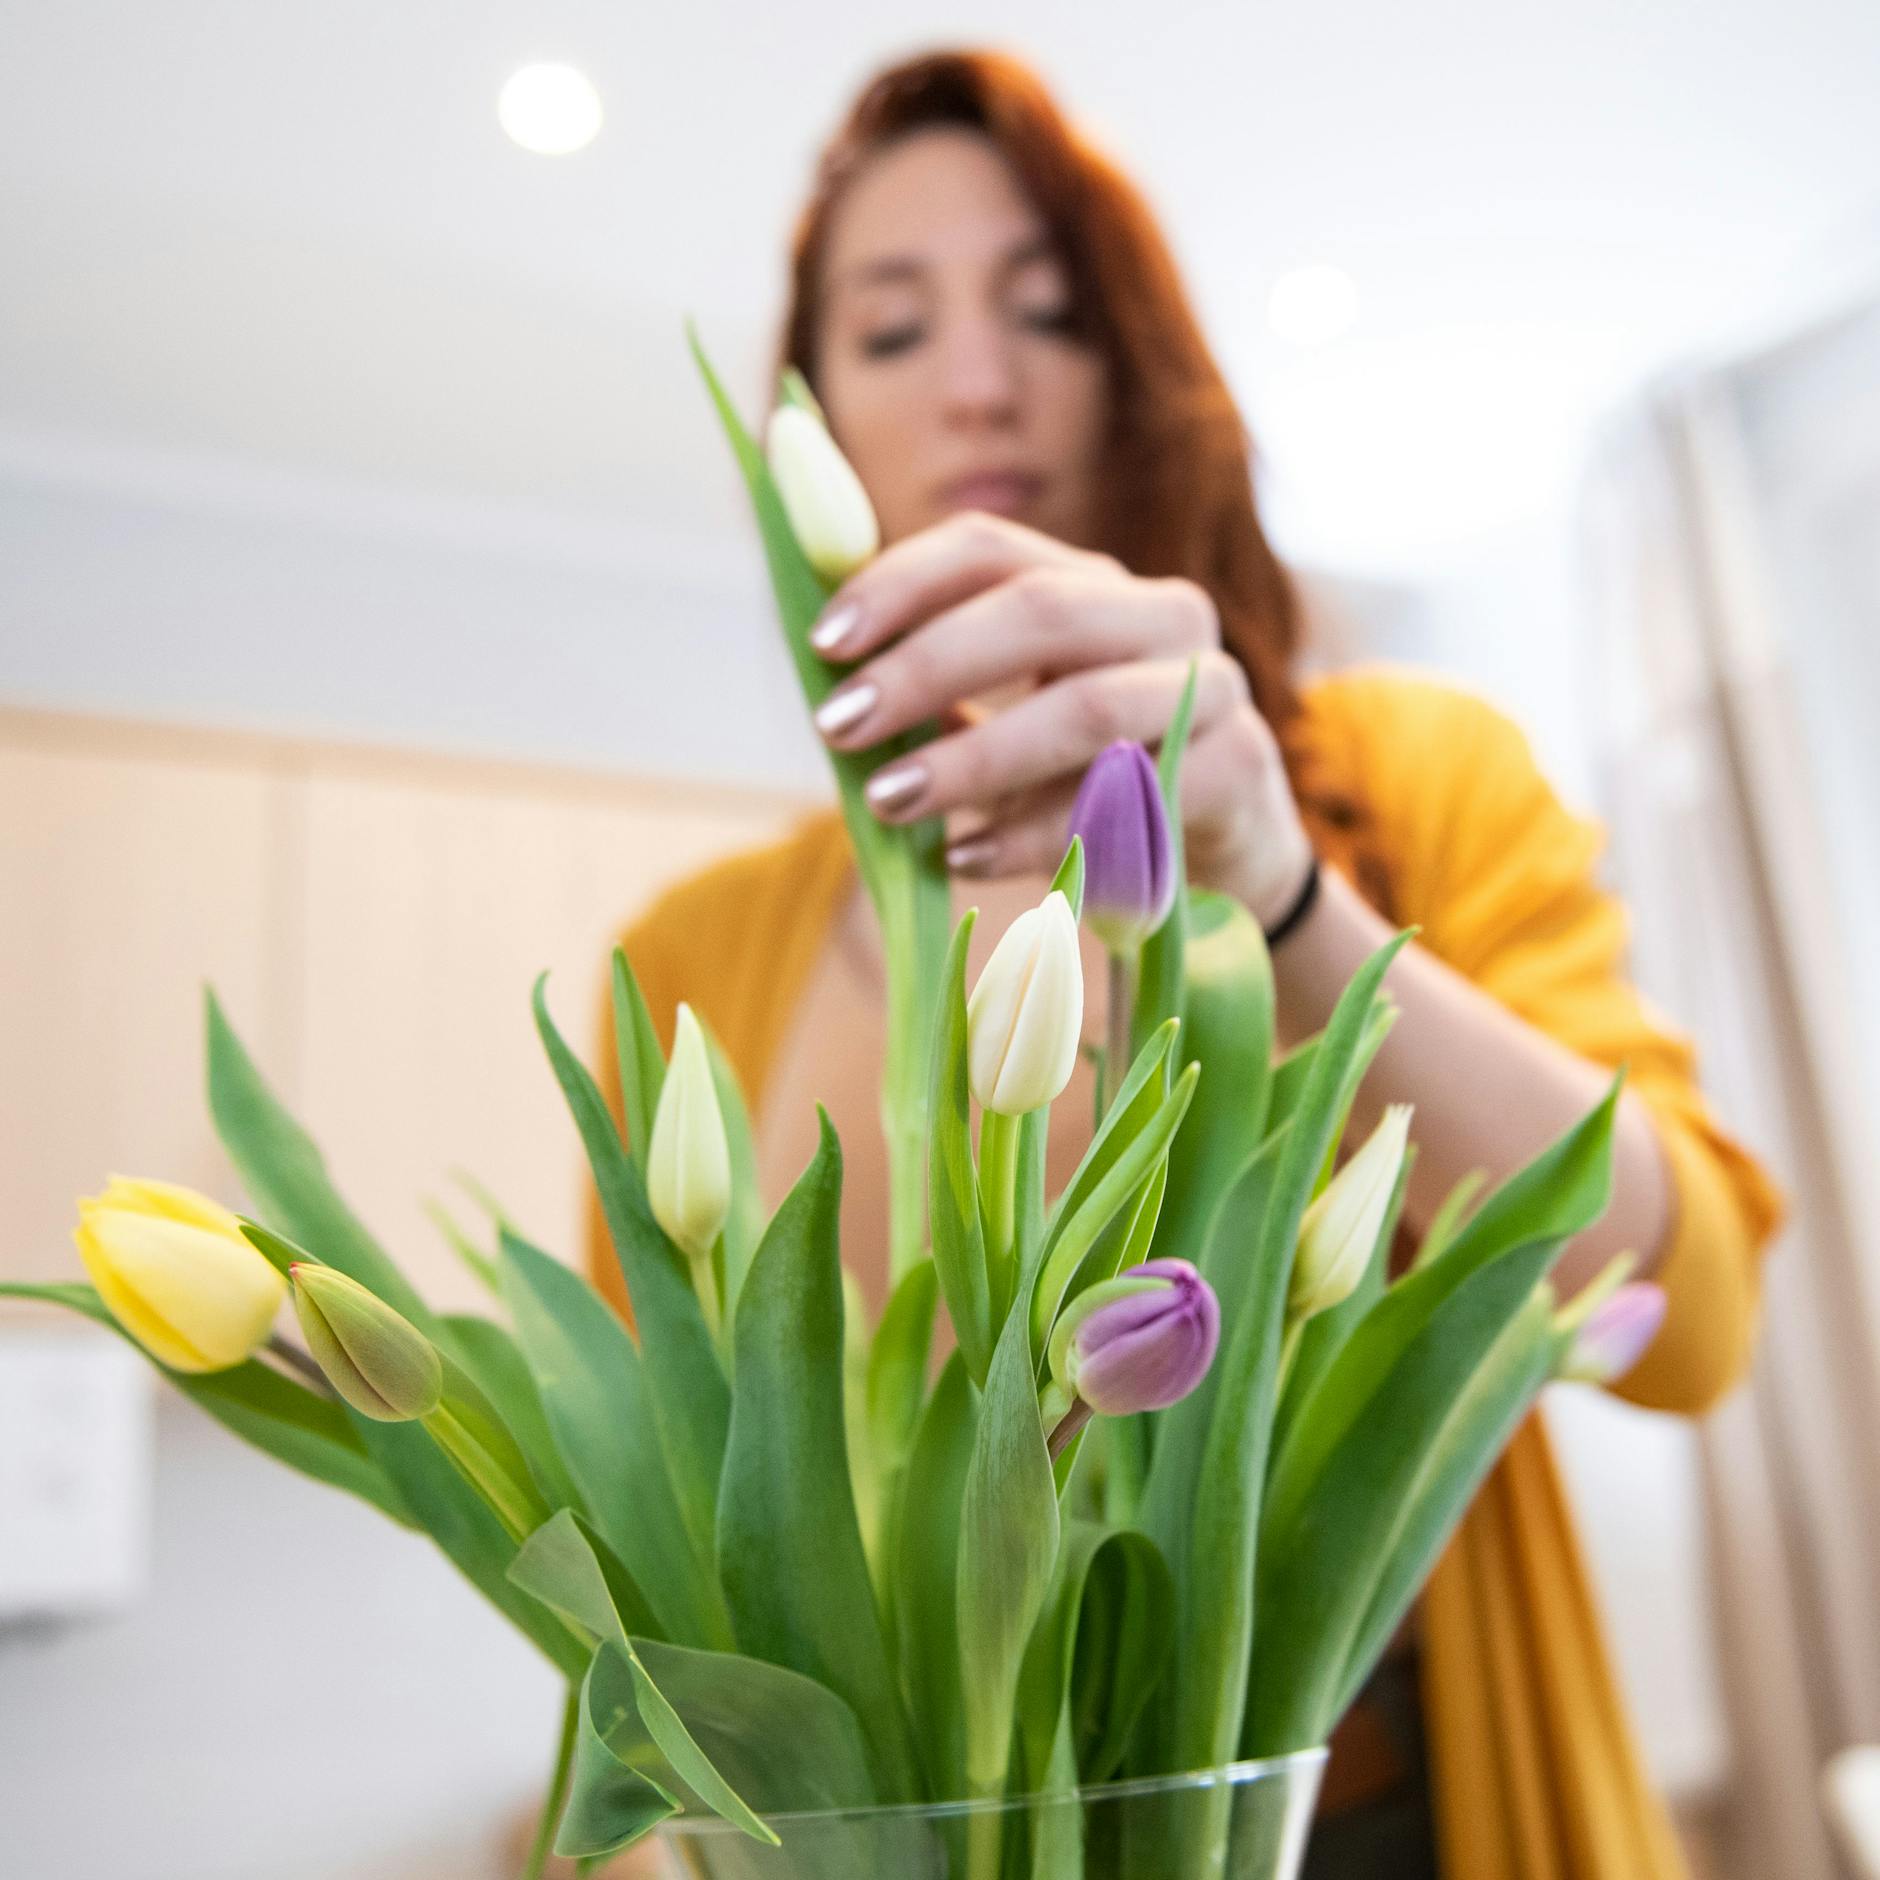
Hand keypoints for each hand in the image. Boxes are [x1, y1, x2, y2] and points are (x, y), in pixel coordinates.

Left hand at [807, 511, 1315, 928]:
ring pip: (1083, 707)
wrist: (1224, 846)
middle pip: (1038, 610)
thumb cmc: (1086, 778)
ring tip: (889, 800)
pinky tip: (965, 856)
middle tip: (838, 728)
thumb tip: (827, 683)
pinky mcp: (1238, 767)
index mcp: (1092, 581)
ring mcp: (1211, 685)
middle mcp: (1161, 611)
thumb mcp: (1013, 720)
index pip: (988, 548)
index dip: (900, 582)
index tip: (824, 642)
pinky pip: (1124, 801)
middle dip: (924, 668)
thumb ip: (938, 695)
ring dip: (972, 757)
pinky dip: (1035, 833)